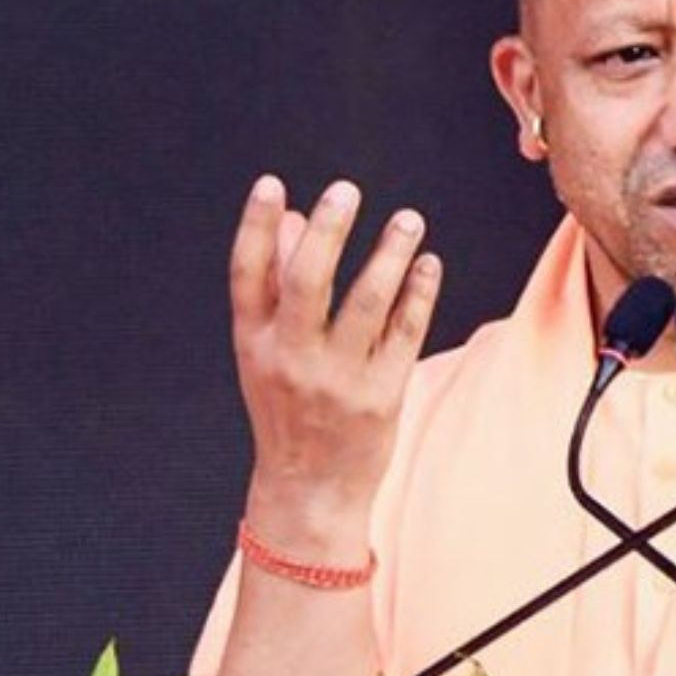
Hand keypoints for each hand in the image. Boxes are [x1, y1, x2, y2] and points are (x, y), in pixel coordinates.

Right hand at [227, 175, 441, 552]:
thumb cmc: (289, 409)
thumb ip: (277, 287)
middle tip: (346, 191)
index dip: (256, 227)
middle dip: (327, 233)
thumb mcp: (267, 352)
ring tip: (408, 219)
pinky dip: (418, 293)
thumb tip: (295, 218)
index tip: (273, 184)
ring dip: (388, 256)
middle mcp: (290, 359)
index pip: (247, 276)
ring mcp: (336, 379)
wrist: (309, 491)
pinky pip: (404, 333)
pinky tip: (428, 263)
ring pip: (364, 304)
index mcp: (254, 343)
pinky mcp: (380, 396)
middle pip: (305, 283)